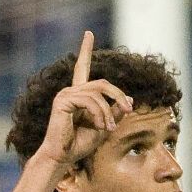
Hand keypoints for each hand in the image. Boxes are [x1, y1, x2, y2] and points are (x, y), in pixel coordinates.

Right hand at [39, 31, 132, 165]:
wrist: (63, 157)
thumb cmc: (80, 145)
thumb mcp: (104, 127)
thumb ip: (114, 112)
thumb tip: (129, 98)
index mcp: (79, 95)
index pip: (82, 68)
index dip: (85, 50)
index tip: (88, 33)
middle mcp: (71, 91)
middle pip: (103, 83)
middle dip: (118, 96)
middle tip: (128, 110)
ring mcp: (66, 94)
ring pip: (98, 92)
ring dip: (108, 111)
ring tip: (108, 128)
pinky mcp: (63, 100)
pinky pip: (90, 100)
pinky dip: (99, 113)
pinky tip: (99, 126)